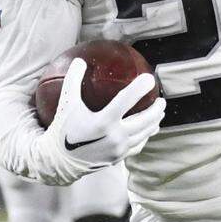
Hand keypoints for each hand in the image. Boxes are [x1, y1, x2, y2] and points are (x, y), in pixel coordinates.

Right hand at [34, 58, 165, 183]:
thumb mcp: (66, 103)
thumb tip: (79, 60)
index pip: (126, 100)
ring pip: (144, 134)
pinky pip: (138, 146)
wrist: (59, 161)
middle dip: (156, 109)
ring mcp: (118, 149)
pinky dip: (145, 136)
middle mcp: (114, 136)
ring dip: (154, 122)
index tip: (150, 78)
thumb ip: (73, 80)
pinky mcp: (118, 158)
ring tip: (160, 113)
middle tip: (161, 99)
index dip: (140, 88)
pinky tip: (148, 131)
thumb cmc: (63, 129)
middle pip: (144, 120)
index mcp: (102, 121)